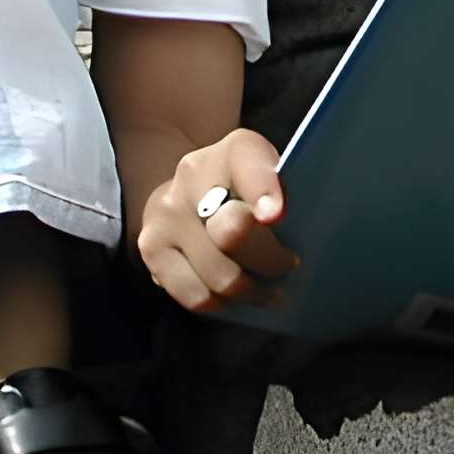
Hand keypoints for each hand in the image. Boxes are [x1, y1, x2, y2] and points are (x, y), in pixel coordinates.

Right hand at [136, 130, 295, 312]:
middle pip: (233, 233)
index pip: (247, 164)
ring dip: (251, 292)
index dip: (262, 189)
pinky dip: (221, 303)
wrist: (191, 188)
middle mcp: (192, 174)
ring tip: (266, 289)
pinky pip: (195, 295)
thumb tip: (303, 235)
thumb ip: (288, 194)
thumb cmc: (248, 190)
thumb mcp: (273, 177)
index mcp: (235, 150)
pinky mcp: (151, 246)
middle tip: (287, 268)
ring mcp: (167, 212)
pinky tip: (233, 295)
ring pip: (219, 277)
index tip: (276, 215)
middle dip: (271, 263)